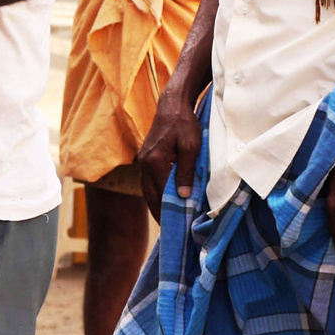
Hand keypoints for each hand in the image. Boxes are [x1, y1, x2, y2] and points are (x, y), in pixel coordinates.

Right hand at [137, 86, 200, 221]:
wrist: (172, 104)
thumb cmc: (185, 124)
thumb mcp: (191, 148)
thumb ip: (186, 172)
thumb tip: (183, 195)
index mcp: (155, 162)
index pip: (161, 194)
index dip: (170, 211)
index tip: (179, 227)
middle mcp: (145, 163)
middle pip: (150, 195)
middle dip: (159, 213)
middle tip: (172, 230)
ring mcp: (143, 159)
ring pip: (146, 189)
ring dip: (155, 204)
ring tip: (166, 219)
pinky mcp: (146, 156)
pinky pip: (148, 180)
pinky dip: (154, 193)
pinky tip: (162, 200)